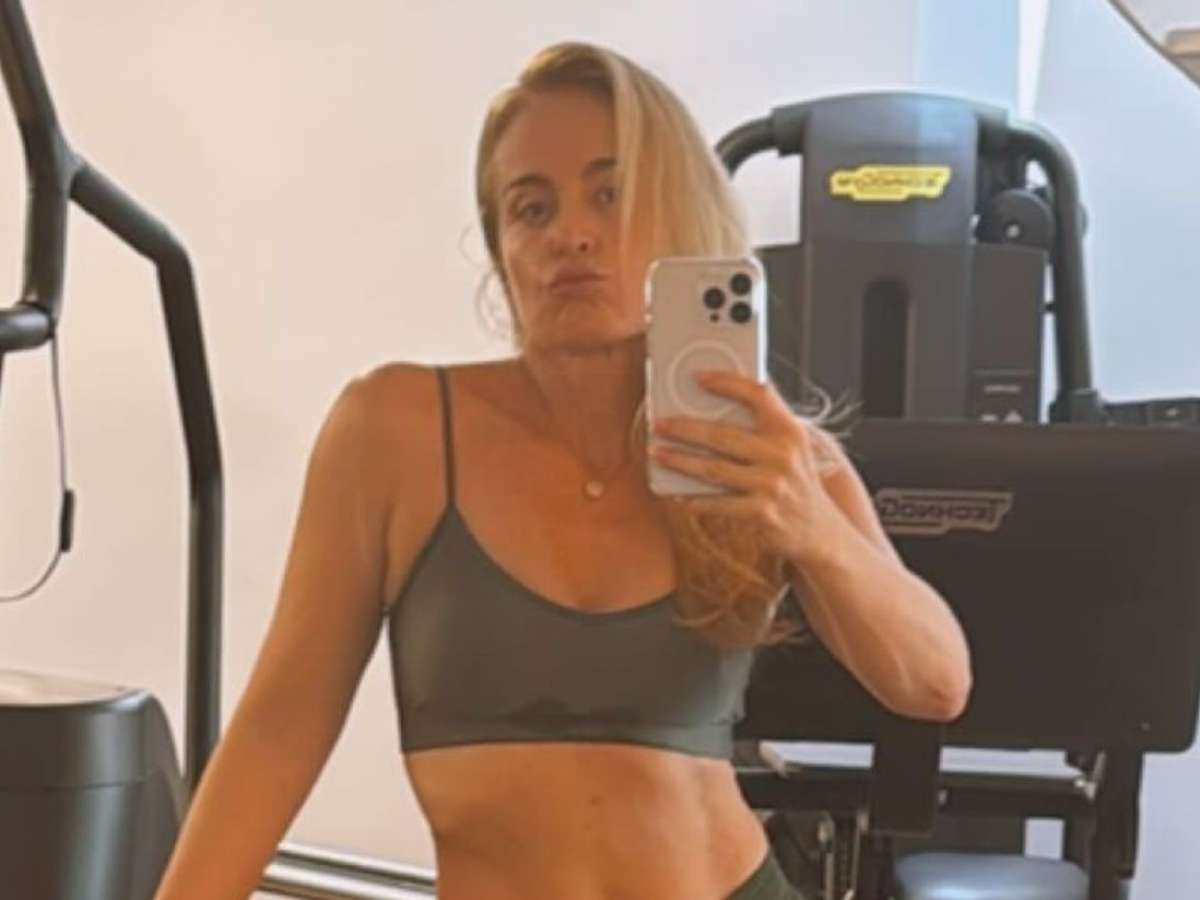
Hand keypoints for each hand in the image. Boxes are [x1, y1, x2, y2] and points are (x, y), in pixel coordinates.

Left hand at [650, 369, 846, 568]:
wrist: (820, 530)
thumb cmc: (796, 481)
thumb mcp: (793, 446)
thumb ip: (766, 424)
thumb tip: (722, 397)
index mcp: (790, 431)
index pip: (758, 395)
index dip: (727, 382)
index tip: (698, 377)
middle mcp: (783, 455)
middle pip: (723, 435)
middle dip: (685, 428)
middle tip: (658, 423)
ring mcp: (772, 485)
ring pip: (714, 469)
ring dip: (680, 460)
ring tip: (658, 452)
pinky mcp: (761, 513)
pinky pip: (717, 503)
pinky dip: (694, 499)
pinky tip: (676, 494)